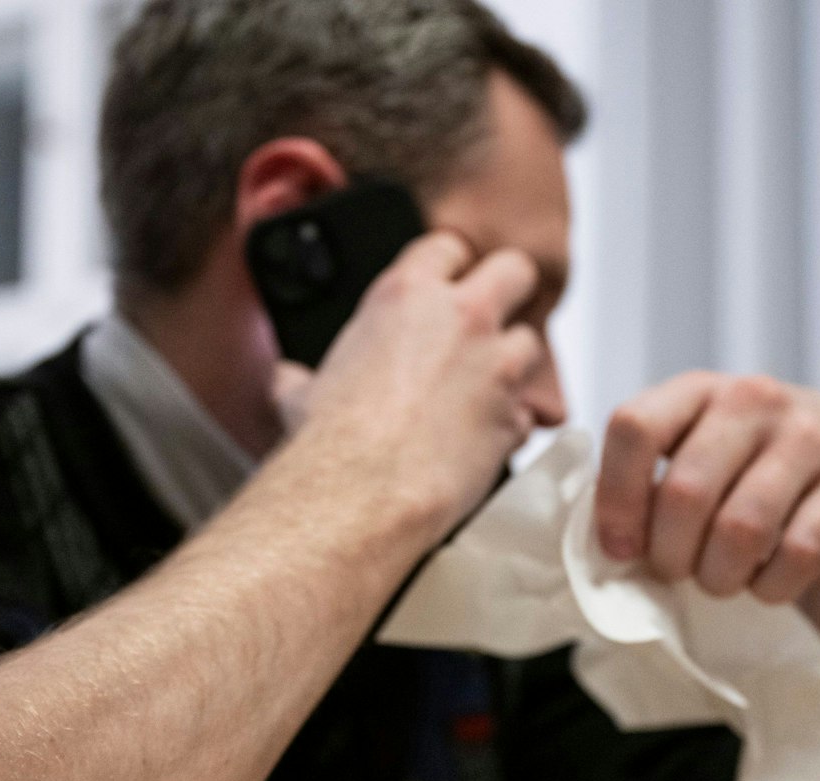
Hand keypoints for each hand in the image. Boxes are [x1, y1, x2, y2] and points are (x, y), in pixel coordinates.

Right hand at [277, 230, 554, 536]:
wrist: (361, 495)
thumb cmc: (330, 441)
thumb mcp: (301, 392)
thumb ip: (303, 375)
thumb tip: (288, 380)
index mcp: (405, 295)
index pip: (447, 246)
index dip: (450, 266)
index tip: (446, 285)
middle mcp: (462, 319)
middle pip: (514, 271)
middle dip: (508, 291)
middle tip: (491, 317)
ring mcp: (496, 366)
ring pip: (531, 343)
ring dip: (513, 364)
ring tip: (484, 390)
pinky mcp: (513, 418)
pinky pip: (525, 413)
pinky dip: (509, 425)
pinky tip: (482, 440)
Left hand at [594, 372, 819, 604]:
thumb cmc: (752, 477)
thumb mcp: (696, 458)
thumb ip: (646, 483)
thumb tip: (603, 546)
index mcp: (697, 390)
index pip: (635, 428)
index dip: (616, 499)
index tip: (620, 549)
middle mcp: (755, 398)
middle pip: (685, 491)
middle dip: (671, 554)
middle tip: (678, 572)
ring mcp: (812, 434)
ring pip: (741, 528)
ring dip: (720, 576)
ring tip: (720, 581)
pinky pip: (798, 552)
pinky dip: (773, 587)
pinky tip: (768, 584)